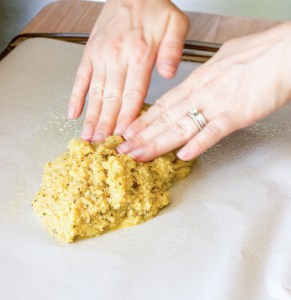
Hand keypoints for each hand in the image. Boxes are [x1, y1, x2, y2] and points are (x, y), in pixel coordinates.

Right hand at [68, 0, 188, 141]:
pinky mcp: (90, 54)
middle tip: (102, 145)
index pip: (133, 94)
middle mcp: (117, 58)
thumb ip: (173, 51)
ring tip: (88, 137)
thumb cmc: (154, 9)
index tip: (123, 136)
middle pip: (113, 99)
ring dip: (91, 118)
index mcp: (140, 55)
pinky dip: (76, 98)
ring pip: (96, 94)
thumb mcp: (175, 25)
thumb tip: (170, 75)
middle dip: (107, 125)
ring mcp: (101, 57)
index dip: (128, 118)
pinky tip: (73, 114)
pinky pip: (80, 79)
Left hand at [117, 23, 290, 160]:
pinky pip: (213, 132)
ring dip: (157, 144)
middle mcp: (201, 94)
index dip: (143, 120)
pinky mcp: (236, 114)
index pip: (162, 104)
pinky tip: (182, 155)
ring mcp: (216, 105)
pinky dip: (197, 144)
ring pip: (180, 127)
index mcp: (197, 82)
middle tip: (122, 149)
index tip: (128, 131)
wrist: (282, 52)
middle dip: (141, 136)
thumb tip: (199, 81)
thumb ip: (206, 75)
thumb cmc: (256, 52)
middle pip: (164, 118)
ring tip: (139, 155)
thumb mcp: (222, 60)